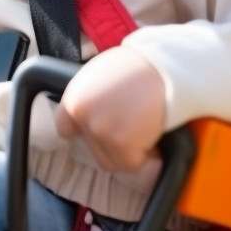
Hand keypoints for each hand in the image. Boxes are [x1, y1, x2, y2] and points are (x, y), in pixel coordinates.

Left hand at [54, 46, 166, 172]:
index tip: (103, 129)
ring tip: (144, 131)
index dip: (86, 131)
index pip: (65, 129)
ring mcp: (101, 130)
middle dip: (113, 143)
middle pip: (92, 149)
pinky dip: (145, 158)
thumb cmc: (140, 66)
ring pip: (111, 161)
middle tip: (133, 126)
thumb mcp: (102, 74)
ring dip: (128, 153)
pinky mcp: (121, 144)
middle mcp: (83, 115)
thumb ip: (91, 97)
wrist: (165, 66)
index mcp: (75, 97)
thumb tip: (94, 114)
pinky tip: (153, 138)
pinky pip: (132, 164)